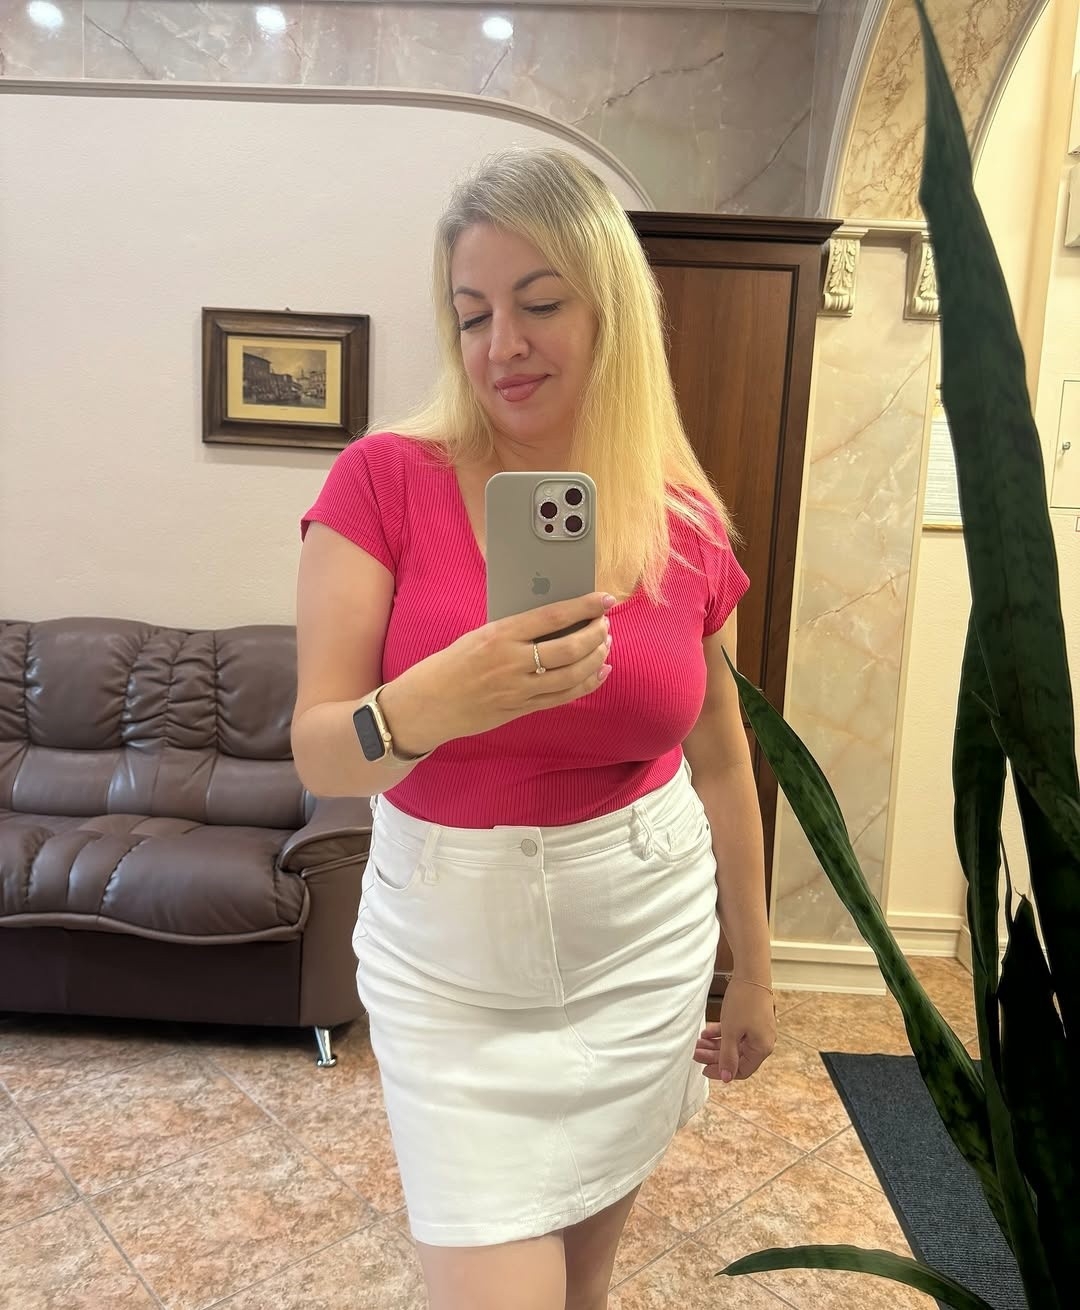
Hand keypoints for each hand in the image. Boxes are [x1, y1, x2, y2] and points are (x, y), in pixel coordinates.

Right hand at [380, 592, 613, 753]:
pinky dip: (587, 683)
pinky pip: (563, 697)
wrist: (426, 706)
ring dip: (596, 657)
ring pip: (572, 674)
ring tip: (604, 644)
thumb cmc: (450, 665)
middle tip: (605, 624)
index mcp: (499, 635)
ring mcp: (519, 690)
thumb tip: (557, 619)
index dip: (585, 607)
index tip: (605, 599)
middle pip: (570, 648)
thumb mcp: (479, 635)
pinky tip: (600, 672)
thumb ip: (515, 630)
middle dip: (596, 634)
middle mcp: (512, 663)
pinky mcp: (521, 710)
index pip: (553, 616)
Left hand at [693, 980, 776, 1082]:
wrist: (751, 973)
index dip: (721, 1072)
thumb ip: (728, 1056)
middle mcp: (762, 1041)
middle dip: (714, 1056)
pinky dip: (721, 1033)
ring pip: (734, 1044)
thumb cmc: (743, 1002)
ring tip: (698, 1042)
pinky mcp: (752, 1019)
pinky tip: (706, 1031)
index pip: (741, 1071)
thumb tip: (726, 1077)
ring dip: (715, 1045)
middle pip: (736, 1057)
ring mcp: (757, 1030)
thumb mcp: (731, 1032)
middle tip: (696, 1053)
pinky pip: (736, 1032)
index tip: (704, 1070)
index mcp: (761, 1048)